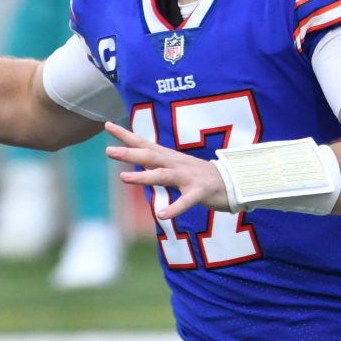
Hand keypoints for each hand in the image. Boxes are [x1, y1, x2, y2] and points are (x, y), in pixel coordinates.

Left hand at [105, 121, 229, 218]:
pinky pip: (186, 201)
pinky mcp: (200, 192)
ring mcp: (189, 177)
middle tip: (108, 151)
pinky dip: (174, 208)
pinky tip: (161, 215)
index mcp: (170, 158)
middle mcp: (177, 163)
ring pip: (163, 175)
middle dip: (129, 153)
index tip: (107, 125)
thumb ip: (158, 164)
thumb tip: (138, 158)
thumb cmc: (201, 176)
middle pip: (150, 156)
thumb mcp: (178, 167)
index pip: (145, 143)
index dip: (126, 135)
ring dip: (143, 176)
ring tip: (123, 177)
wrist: (234, 182)